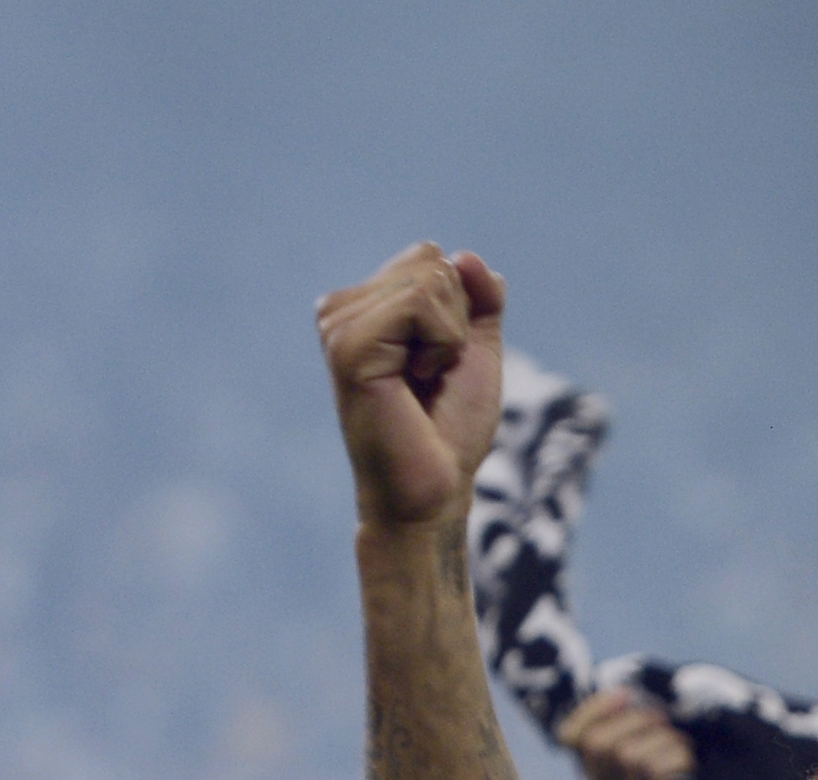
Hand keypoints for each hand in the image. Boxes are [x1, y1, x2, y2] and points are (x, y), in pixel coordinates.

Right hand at [318, 243, 507, 530]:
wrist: (435, 486)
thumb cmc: (451, 427)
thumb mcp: (476, 350)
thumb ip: (479, 298)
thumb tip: (467, 255)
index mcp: (365, 306)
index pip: (432, 258)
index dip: (461, 310)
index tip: (441, 362)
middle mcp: (342, 309)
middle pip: (432, 261)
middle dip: (458, 321)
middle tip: (433, 375)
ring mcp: (338, 323)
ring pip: (430, 280)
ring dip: (451, 338)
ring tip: (422, 381)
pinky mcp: (348, 343)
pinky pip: (422, 303)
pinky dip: (442, 345)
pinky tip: (415, 382)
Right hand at [557, 688, 696, 779]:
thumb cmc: (678, 759)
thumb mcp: (648, 734)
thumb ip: (630, 717)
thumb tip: (626, 695)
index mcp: (591, 768)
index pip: (570, 737)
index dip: (594, 710)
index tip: (627, 694)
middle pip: (599, 744)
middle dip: (636, 721)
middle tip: (662, 718)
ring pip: (630, 757)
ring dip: (661, 738)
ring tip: (679, 741)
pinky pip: (655, 772)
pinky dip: (676, 756)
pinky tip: (687, 760)